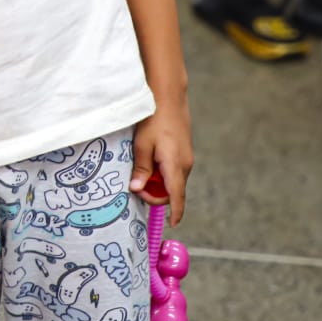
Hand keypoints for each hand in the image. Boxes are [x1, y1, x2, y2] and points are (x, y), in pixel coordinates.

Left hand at [129, 96, 193, 225]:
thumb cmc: (153, 119)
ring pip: (172, 180)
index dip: (175, 212)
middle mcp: (185, 165)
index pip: (176, 196)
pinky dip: (161, 172)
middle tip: (135, 186)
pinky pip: (173, 170)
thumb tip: (137, 189)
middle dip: (155, 194)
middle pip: (172, 191)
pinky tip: (148, 161)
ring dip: (157, 182)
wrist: (168, 97)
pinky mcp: (183, 152)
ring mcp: (186, 158)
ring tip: (140, 169)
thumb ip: (141, 169)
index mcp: (175, 165)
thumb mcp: (142, 144)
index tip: (171, 223)